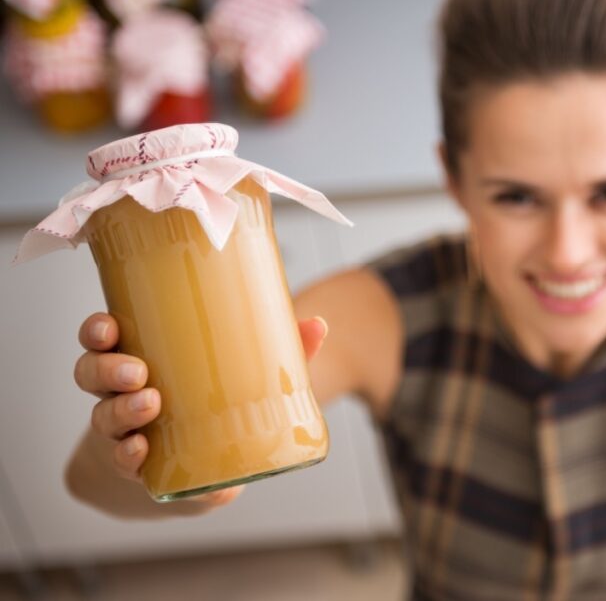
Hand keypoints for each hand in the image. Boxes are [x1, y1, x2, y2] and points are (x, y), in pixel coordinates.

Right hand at [74, 313, 328, 503]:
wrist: (188, 475)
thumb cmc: (213, 411)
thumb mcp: (240, 380)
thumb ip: (279, 356)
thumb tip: (317, 325)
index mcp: (139, 359)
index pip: (101, 338)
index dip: (96, 330)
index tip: (109, 325)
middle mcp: (120, 395)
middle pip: (91, 373)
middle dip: (108, 369)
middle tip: (138, 372)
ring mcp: (122, 433)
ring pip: (101, 416)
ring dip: (121, 410)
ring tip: (149, 406)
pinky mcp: (133, 468)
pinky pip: (120, 460)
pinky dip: (129, 455)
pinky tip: (141, 451)